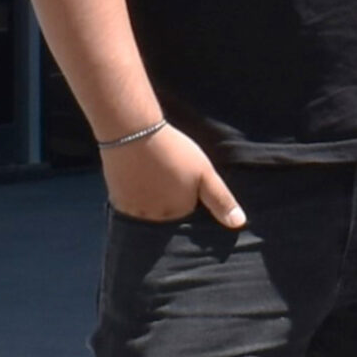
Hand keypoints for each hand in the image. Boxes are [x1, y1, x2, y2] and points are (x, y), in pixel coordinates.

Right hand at [101, 125, 244, 227]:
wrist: (132, 133)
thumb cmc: (174, 152)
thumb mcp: (205, 174)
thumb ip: (221, 200)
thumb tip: (239, 223)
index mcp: (177, 213)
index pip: (187, 217)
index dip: (191, 202)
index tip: (189, 187)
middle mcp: (154, 218)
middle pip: (166, 218)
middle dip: (170, 206)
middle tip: (168, 180)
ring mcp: (133, 210)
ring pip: (147, 213)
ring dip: (151, 202)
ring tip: (154, 180)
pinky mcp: (116, 199)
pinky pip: (129, 206)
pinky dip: (134, 198)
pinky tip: (138, 181)